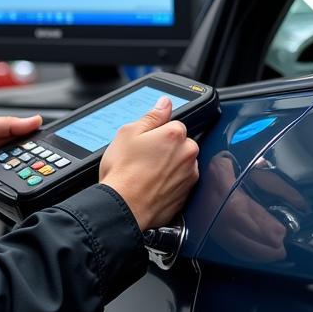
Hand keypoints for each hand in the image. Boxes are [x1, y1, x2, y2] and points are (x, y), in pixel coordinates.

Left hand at [0, 113, 42, 213]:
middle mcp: (0, 155)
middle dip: (30, 156)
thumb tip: (34, 120)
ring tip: (16, 168)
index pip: (24, 135)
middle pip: (27, 155)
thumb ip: (6, 124)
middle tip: (29, 155)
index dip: (34, 136)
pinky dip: (15, 188)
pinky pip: (14, 191)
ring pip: (24, 173)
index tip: (46, 138)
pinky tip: (15, 183)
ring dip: (23, 171)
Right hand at [99, 96, 199, 231]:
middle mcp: (188, 154)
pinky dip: (169, 183)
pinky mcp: (186, 195)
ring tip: (146, 173)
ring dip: (169, 165)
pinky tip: (151, 185)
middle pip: (180, 143)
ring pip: (181, 163)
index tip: (145, 142)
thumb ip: (152, 116)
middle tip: (143, 157)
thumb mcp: (128, 133)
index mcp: (175, 134)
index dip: (156, 132)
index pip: (173, 124)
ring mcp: (189, 176)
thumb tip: (165, 103)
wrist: (124, 208)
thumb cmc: (123, 172)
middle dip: (166, 148)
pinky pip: (180, 182)